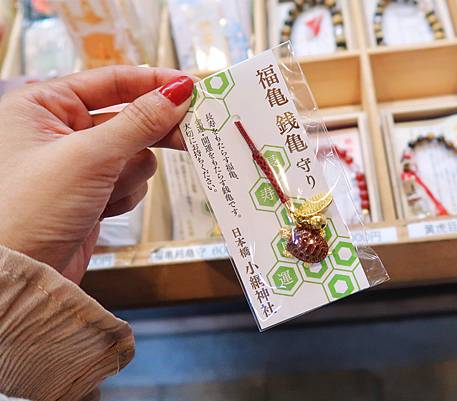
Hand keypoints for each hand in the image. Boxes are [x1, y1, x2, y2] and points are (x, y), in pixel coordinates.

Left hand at [0, 66, 193, 282]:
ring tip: (105, 192)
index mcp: (42, 106)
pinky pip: (129, 182)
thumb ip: (139, 122)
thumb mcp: (89, 156)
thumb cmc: (30, 209)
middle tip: (192, 130)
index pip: (110, 81)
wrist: (22, 277)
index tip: (190, 86)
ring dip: (128, 175)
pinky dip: (123, 195)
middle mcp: (58, 131)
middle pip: (128, 118)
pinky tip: (101, 209)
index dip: (153, 83)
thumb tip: (177, 93)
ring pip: (135, 155)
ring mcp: (77, 165)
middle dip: (153, 131)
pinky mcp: (91, 193)